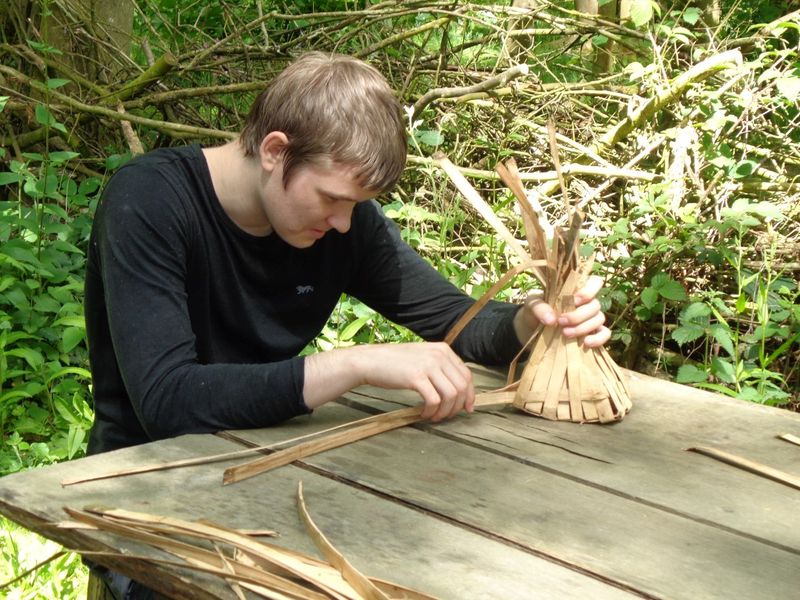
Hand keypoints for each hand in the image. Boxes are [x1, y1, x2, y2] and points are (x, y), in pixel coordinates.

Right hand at [304, 342, 473, 421]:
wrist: (370, 361)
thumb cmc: (394, 362)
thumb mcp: (422, 357)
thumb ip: (440, 368)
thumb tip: (457, 390)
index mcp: (443, 349)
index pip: (467, 375)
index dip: (470, 395)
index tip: (466, 409)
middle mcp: (439, 355)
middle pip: (462, 387)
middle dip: (458, 406)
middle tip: (447, 416)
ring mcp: (428, 365)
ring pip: (451, 395)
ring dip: (445, 411)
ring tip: (434, 417)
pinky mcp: (416, 377)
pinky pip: (434, 400)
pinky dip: (432, 411)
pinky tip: (424, 414)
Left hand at [513, 275, 610, 347]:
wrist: (531, 331)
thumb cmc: (534, 312)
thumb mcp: (531, 305)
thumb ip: (539, 307)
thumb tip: (552, 320)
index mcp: (575, 290)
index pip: (595, 282)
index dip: (589, 290)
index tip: (574, 300)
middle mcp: (586, 303)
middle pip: (595, 305)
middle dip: (579, 315)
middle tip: (561, 322)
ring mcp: (590, 318)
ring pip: (599, 319)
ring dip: (584, 327)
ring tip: (565, 333)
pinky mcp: (591, 334)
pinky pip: (604, 334)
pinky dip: (599, 338)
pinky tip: (586, 343)